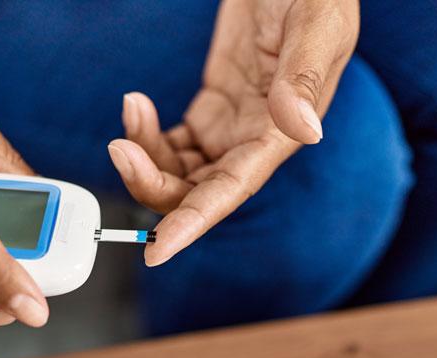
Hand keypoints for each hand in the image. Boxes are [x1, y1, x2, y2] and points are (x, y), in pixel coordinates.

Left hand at [107, 0, 358, 265]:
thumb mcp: (316, 27)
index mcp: (279, 134)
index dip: (191, 225)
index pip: (230, 193)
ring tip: (132, 109)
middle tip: (119, 147)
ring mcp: (232, 126)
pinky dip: (147, 135)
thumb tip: (300, 131)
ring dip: (145, 156)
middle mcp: (254, 140)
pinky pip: (174, 143)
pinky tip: (138, 106)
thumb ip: (303, 80)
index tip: (156, 251)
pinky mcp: (215, 106)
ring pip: (179, 171)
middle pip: (194, 191)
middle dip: (151, 183)